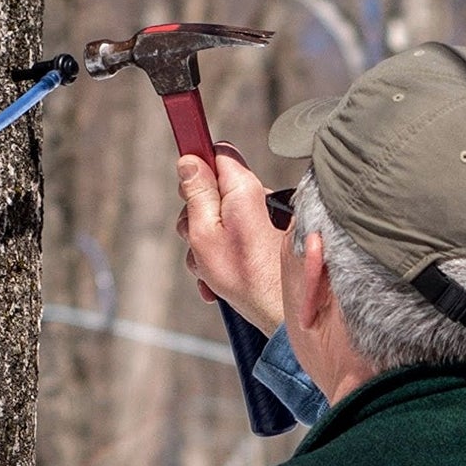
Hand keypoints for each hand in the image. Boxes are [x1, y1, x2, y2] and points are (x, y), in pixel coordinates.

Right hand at [175, 144, 284, 334]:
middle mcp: (258, 197)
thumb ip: (196, 193)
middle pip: (214, 189)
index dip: (197, 166)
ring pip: (219, 218)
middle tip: (195, 241)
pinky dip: (220, 256)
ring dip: (205, 243)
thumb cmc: (243, 276)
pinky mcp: (263, 239)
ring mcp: (262, 219)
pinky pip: (233, 237)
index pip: (218, 152)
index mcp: (244, 188)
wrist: (280, 313)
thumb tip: (189, 161)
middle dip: (196, 215)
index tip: (186, 188)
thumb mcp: (204, 232)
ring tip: (209, 269)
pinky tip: (217, 281)